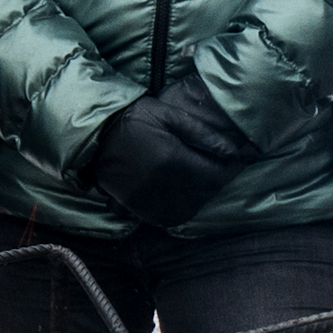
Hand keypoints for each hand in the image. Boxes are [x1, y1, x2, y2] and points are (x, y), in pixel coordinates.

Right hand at [86, 81, 256, 234]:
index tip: (237, 159)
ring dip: (203, 195)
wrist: (96, 135)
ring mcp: (147, 199)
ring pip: (191, 207)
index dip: (231, 167)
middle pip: (205, 191)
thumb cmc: (135, 119)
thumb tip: (232, 151)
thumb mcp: (168, 115)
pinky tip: (185, 194)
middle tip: (221, 166)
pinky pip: (169, 217)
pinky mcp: (137, 207)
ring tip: (203, 179)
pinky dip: (183, 209)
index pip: (215, 173)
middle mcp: (161, 184)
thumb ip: (202, 133)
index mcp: (172, 158)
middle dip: (218, 179)